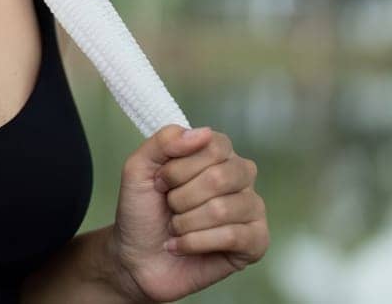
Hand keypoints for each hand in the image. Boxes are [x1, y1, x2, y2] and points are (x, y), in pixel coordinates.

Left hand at [108, 125, 268, 301]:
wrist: (136, 257)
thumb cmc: (141, 212)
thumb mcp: (138, 169)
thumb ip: (164, 141)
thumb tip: (203, 133)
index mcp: (216, 154)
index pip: (214, 146)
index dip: (179, 167)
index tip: (159, 182)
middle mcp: (239, 177)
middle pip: (220, 176)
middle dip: (181, 197)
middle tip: (169, 207)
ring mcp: (251, 209)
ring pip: (223, 209)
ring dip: (186, 223)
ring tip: (176, 228)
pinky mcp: (256, 242)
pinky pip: (232, 236)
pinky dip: (195, 242)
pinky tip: (182, 246)